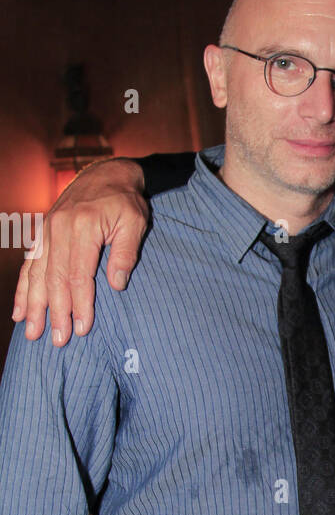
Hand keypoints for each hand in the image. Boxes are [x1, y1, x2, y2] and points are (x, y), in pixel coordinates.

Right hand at [12, 158, 148, 345]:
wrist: (106, 173)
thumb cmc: (125, 201)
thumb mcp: (135, 221)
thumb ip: (126, 252)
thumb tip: (116, 284)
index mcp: (83, 226)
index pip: (79, 274)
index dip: (79, 304)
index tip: (81, 328)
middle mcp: (59, 229)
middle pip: (54, 278)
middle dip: (55, 312)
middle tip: (58, 341)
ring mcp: (47, 231)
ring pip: (37, 274)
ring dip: (33, 306)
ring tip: (32, 333)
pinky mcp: (42, 233)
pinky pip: (29, 264)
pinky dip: (23, 289)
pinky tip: (18, 311)